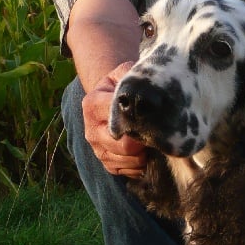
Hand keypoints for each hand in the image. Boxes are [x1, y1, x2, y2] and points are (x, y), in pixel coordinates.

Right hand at [82, 62, 146, 177]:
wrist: (114, 101)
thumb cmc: (124, 86)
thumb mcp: (125, 73)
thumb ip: (133, 77)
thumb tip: (147, 90)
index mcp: (92, 104)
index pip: (118, 118)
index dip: (139, 121)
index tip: (152, 116)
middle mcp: (90, 129)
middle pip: (124, 145)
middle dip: (144, 140)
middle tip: (154, 131)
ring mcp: (97, 148)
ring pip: (128, 160)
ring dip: (144, 154)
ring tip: (149, 141)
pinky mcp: (106, 162)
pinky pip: (126, 172)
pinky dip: (140, 165)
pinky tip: (144, 153)